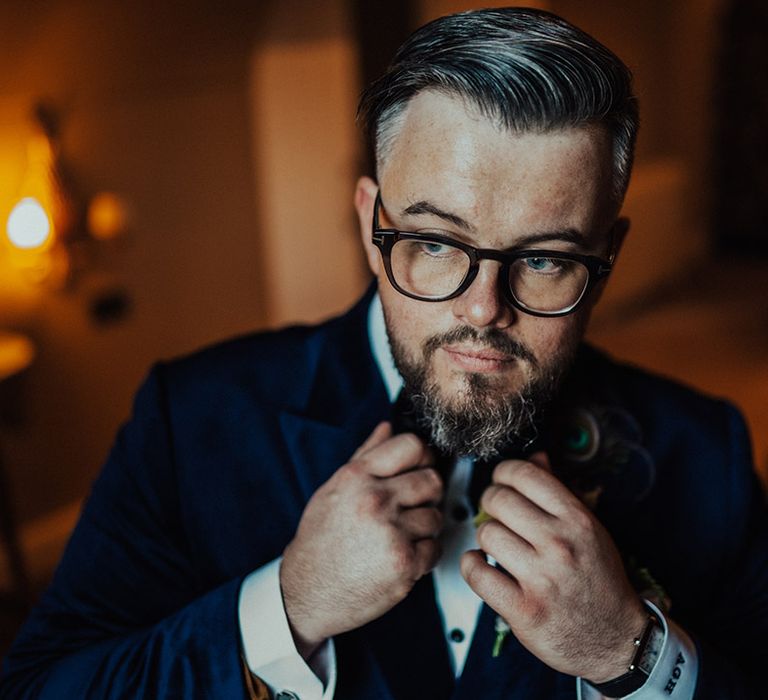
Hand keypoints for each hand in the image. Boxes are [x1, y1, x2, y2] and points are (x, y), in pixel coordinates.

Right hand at [280, 422, 442, 657]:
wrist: (308, 592)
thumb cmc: (321, 540)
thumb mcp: (335, 489)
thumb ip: (365, 456)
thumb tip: (388, 426)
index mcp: (357, 477)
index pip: (412, 446)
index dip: (421, 457)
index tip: (417, 470)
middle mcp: (374, 500)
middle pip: (432, 480)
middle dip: (426, 494)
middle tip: (410, 507)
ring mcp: (391, 532)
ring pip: (435, 516)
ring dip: (424, 527)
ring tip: (399, 535)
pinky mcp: (404, 563)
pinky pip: (435, 548)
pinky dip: (424, 554)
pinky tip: (401, 556)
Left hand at [460, 453, 645, 681]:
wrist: (617, 640)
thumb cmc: (599, 580)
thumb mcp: (588, 529)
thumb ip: (558, 491)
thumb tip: (536, 457)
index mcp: (577, 520)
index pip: (525, 474)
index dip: (504, 473)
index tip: (502, 482)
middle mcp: (560, 545)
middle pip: (498, 500)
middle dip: (490, 503)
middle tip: (496, 515)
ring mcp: (542, 579)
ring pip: (486, 533)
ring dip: (484, 538)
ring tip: (496, 546)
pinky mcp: (524, 610)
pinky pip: (477, 572)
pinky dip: (472, 566)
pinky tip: (483, 566)